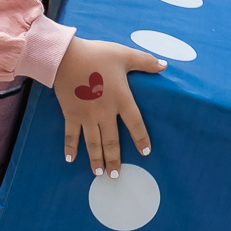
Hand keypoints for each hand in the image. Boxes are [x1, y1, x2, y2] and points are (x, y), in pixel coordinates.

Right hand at [57, 35, 161, 175]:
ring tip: (99, 174)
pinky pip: (71, 135)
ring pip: (93, 143)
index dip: (141, 139)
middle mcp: (105, 112)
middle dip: (114, 160)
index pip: (135, 124)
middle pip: (112, 141)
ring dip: (97, 159)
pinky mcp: (71, 114)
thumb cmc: (97, 54)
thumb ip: (146, 62)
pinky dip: (70, 147)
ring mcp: (86, 116)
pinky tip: (70, 160)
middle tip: (116, 176)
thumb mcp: (125, 55)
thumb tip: (165, 65)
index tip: (146, 153)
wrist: (65, 57)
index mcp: (121, 99)